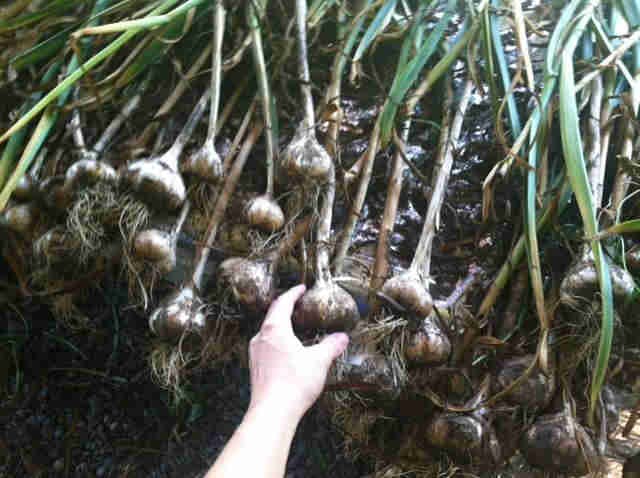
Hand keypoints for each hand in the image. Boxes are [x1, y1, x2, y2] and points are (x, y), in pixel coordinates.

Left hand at [248, 285, 348, 419]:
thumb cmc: (293, 383)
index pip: (282, 303)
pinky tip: (286, 350)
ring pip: (267, 331)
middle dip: (285, 307)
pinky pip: (265, 346)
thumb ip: (331, 346)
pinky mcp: (255, 367)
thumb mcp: (319, 361)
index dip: (293, 293)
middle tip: (297, 303)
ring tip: (293, 325)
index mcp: (275, 329)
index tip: (301, 288)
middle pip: (272, 315)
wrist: (272, 412)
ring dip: (279, 324)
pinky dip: (276, 340)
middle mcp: (261, 338)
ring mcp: (255, 353)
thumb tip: (342, 337)